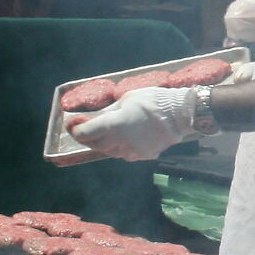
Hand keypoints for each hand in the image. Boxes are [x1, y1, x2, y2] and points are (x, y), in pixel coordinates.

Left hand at [67, 87, 200, 161]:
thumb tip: (96, 117)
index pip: (86, 132)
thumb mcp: (127, 99)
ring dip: (103, 143)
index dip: (76, 130)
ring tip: (105, 134)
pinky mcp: (142, 156)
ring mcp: (131, 151)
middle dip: (87, 138)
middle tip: (84, 130)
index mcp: (114, 124)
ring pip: (109, 151)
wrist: (181, 114)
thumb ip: (110, 111)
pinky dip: (119, 148)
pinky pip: (124, 154)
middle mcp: (119, 141)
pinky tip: (123, 139)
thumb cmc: (153, 100)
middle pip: (95, 144)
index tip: (72, 126)